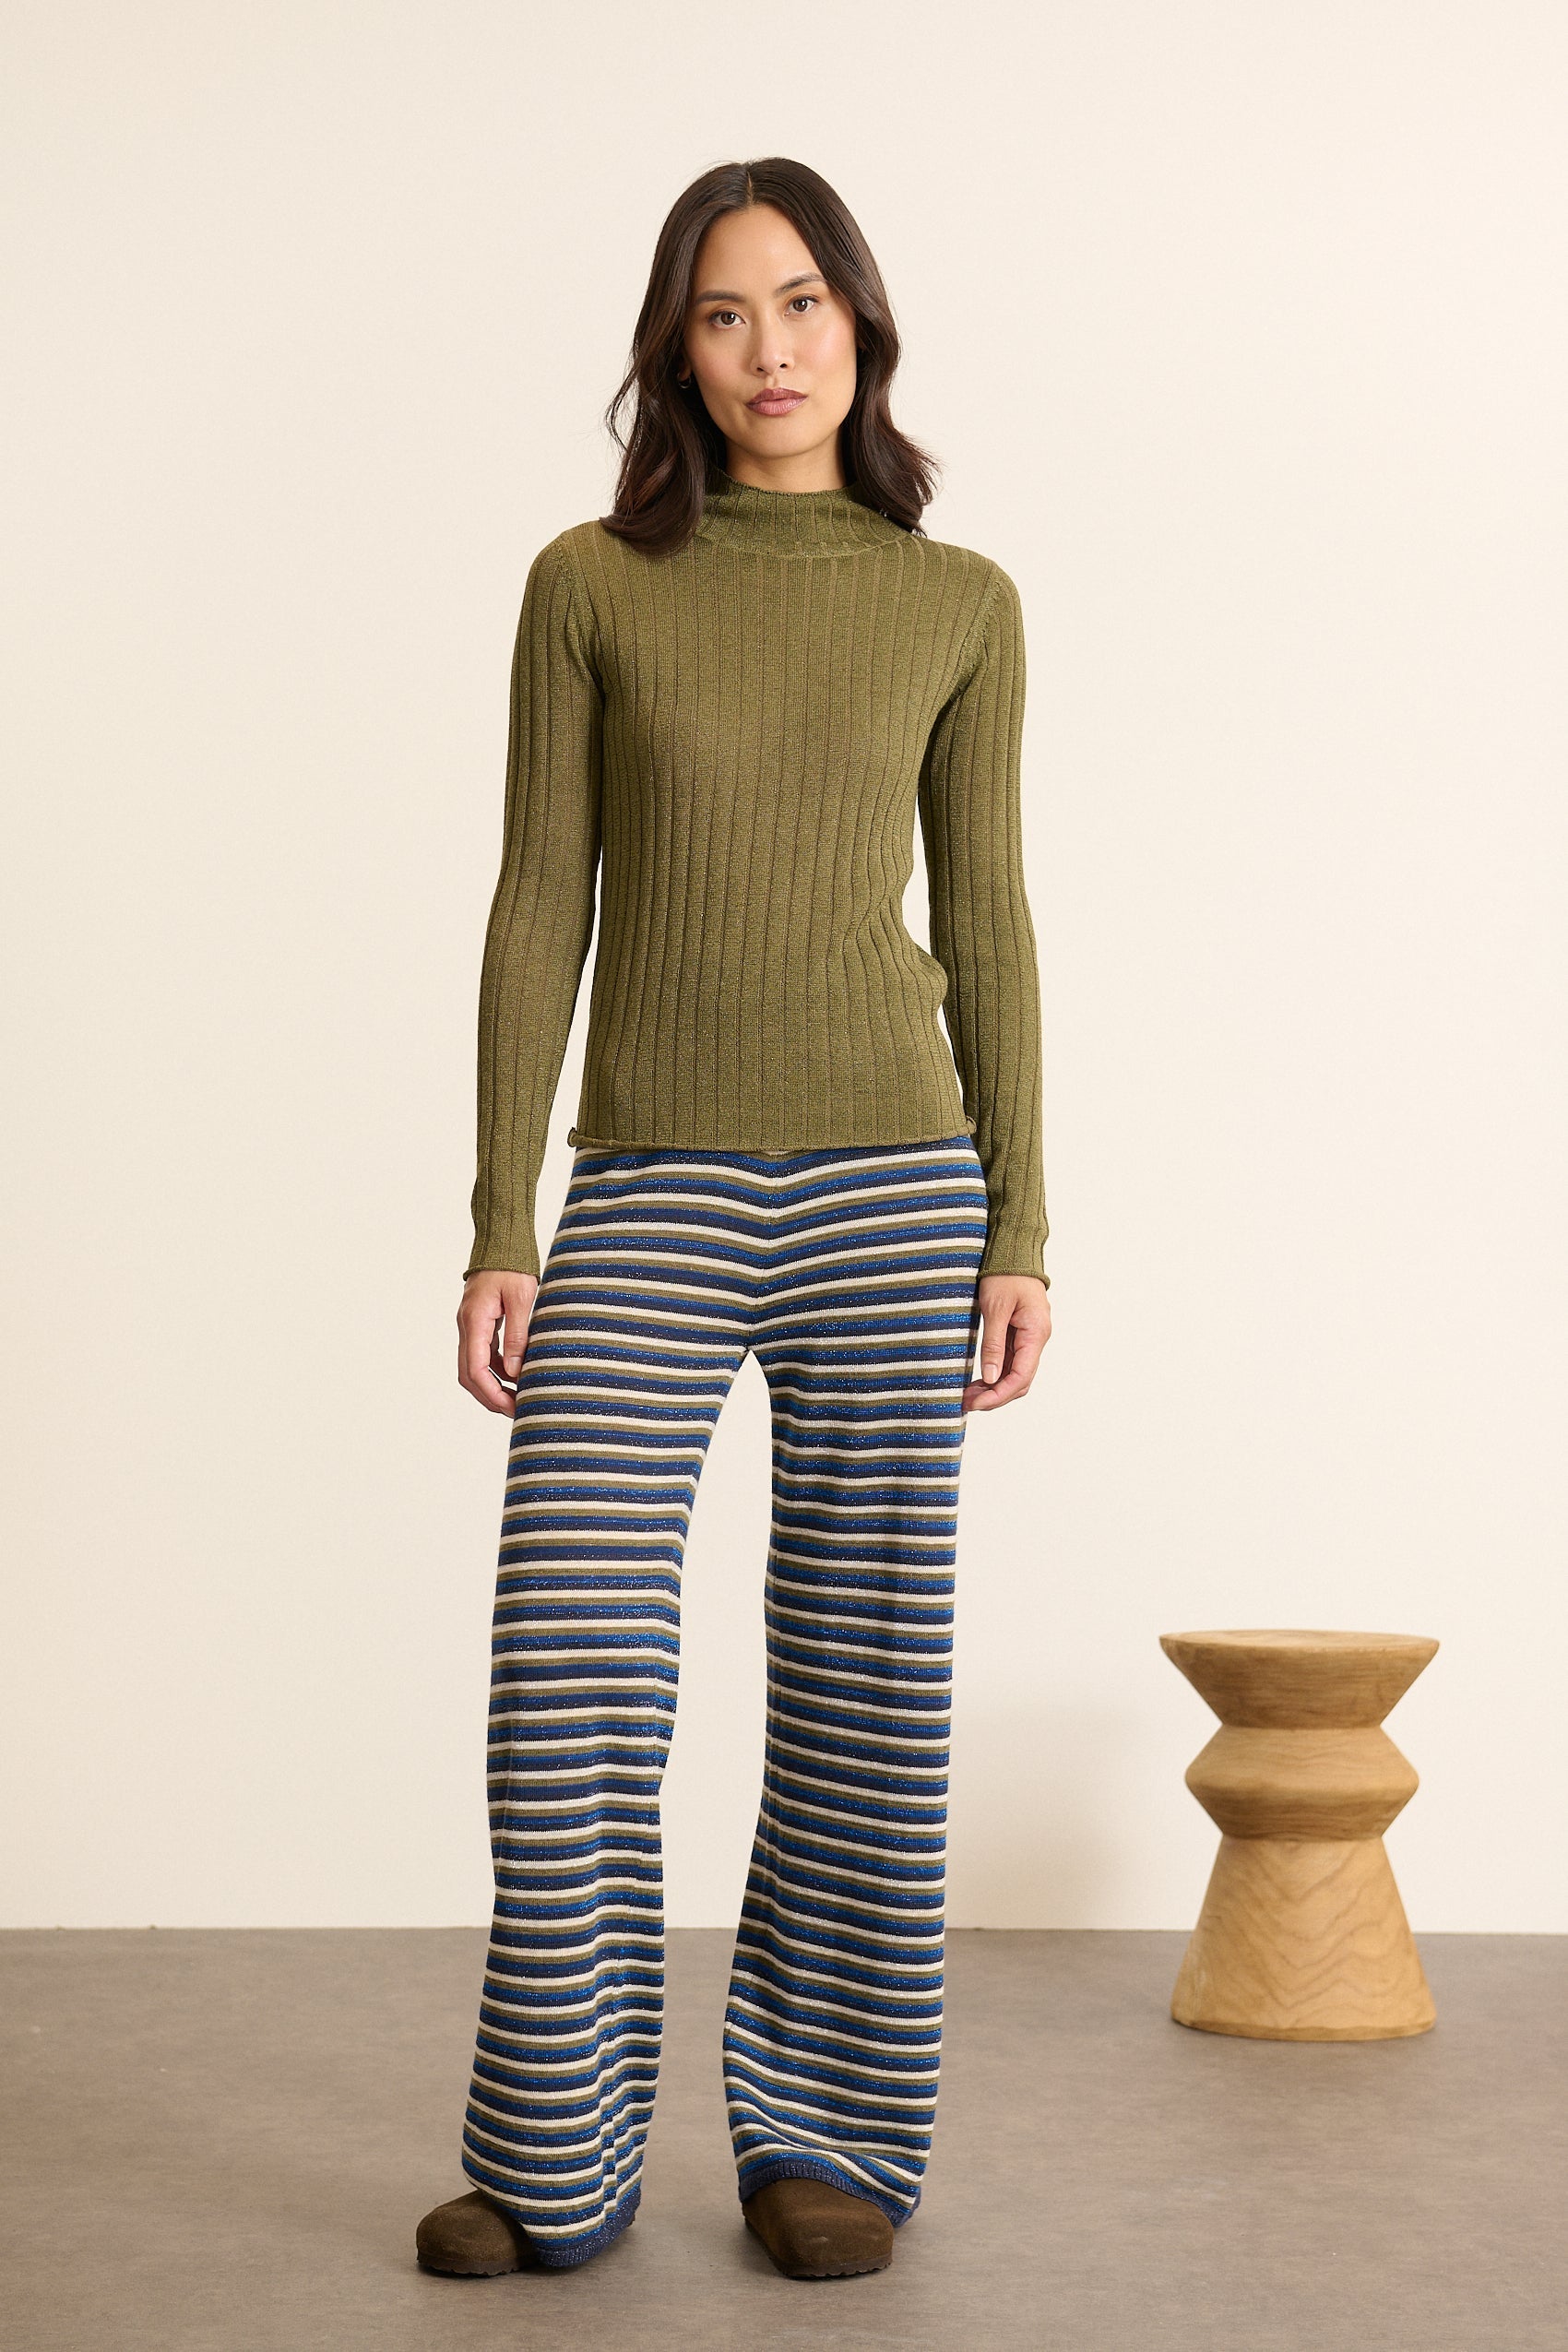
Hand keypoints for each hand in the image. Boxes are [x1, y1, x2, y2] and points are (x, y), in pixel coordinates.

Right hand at [457, 1269, 538, 1414]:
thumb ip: (517, 1335)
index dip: (492, 1393)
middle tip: (515, 1411)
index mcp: (474, 1321)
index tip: (511, 1408)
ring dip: (493, 1385)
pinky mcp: (480, 1323)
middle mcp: (467, 1326)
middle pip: (469, 1374)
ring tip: (518, 1398)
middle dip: (490, 1397)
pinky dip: (497, 1369)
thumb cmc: (512, 1266)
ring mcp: (471, 1326)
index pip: (475, 1369)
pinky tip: (516, 1375)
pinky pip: (484, 1354)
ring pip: (474, 1366)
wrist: (501, 1243)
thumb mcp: (522, 1299)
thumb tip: (516, 1371)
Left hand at [963, 1273, 1050, 1412]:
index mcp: (1036, 1333)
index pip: (1021, 1377)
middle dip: (995, 1396)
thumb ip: (994, 1344)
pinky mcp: (1020, 1334)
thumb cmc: (1005, 1274)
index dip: (998, 1396)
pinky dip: (996, 1373)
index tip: (975, 1404)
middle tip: (966, 1402)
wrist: (1013, 1251)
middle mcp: (1037, 1339)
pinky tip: (979, 1379)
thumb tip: (992, 1378)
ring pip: (1016, 1374)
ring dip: (994, 1387)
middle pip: (1020, 1381)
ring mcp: (1030, 1337)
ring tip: (968, 1394)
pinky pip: (1011, 1361)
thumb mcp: (994, 1308)